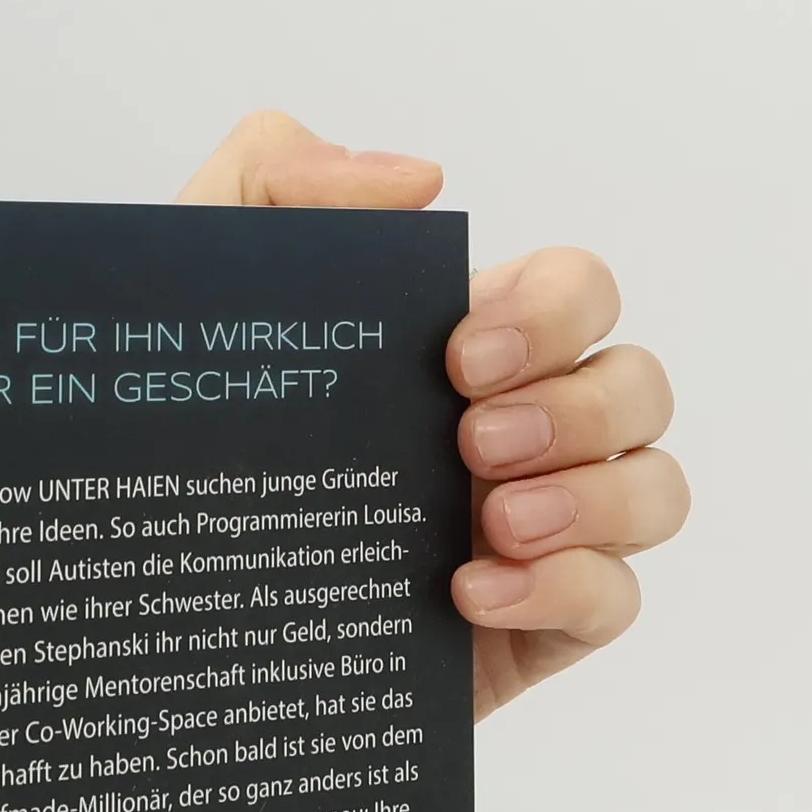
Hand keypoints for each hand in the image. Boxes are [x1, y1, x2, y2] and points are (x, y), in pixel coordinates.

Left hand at [179, 112, 688, 719]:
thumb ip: (274, 180)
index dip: (554, 310)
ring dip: (597, 495)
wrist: (157, 623)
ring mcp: (531, 539)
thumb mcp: (193, 297)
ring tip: (494, 521)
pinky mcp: (526, 633)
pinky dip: (568, 588)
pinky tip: (471, 596)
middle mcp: (514, 439)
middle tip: (472, 440)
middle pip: (635, 385)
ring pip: (654, 491)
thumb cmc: (180, 457)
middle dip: (577, 404)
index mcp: (462, 356)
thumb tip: (416, 179)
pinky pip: (616, 601)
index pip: (575, 294)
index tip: (461, 356)